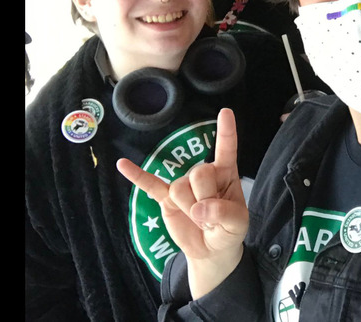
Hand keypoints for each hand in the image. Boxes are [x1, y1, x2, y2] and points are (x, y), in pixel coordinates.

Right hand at [117, 108, 247, 297]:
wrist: (210, 249)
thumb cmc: (228, 229)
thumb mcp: (237, 224)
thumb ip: (223, 213)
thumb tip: (199, 208)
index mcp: (225, 173)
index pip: (226, 149)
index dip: (226, 131)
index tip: (225, 112)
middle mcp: (203, 173)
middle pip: (199, 173)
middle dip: (205, 197)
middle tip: (211, 215)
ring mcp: (183, 184)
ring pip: (180, 187)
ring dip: (188, 207)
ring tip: (198, 218)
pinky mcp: (166, 198)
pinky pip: (149, 185)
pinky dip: (136, 175)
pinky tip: (122, 164)